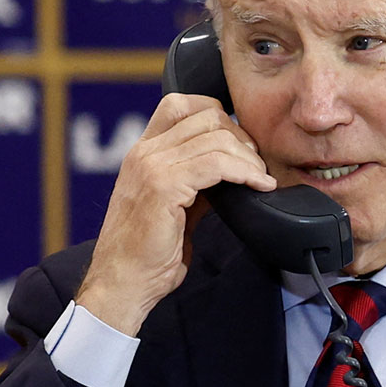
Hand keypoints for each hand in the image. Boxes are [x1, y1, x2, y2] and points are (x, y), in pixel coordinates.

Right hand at [80, 92, 275, 334]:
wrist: (123, 283)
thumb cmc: (147, 254)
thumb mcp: (175, 208)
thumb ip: (196, 184)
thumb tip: (230, 172)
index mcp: (142, 152)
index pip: (180, 104)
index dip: (218, 116)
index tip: (241, 145)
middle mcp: (143, 152)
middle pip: (205, 115)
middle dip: (241, 137)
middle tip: (258, 165)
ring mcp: (151, 166)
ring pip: (216, 138)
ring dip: (249, 158)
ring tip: (262, 179)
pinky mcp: (163, 187)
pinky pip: (217, 164)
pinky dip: (246, 172)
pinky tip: (259, 186)